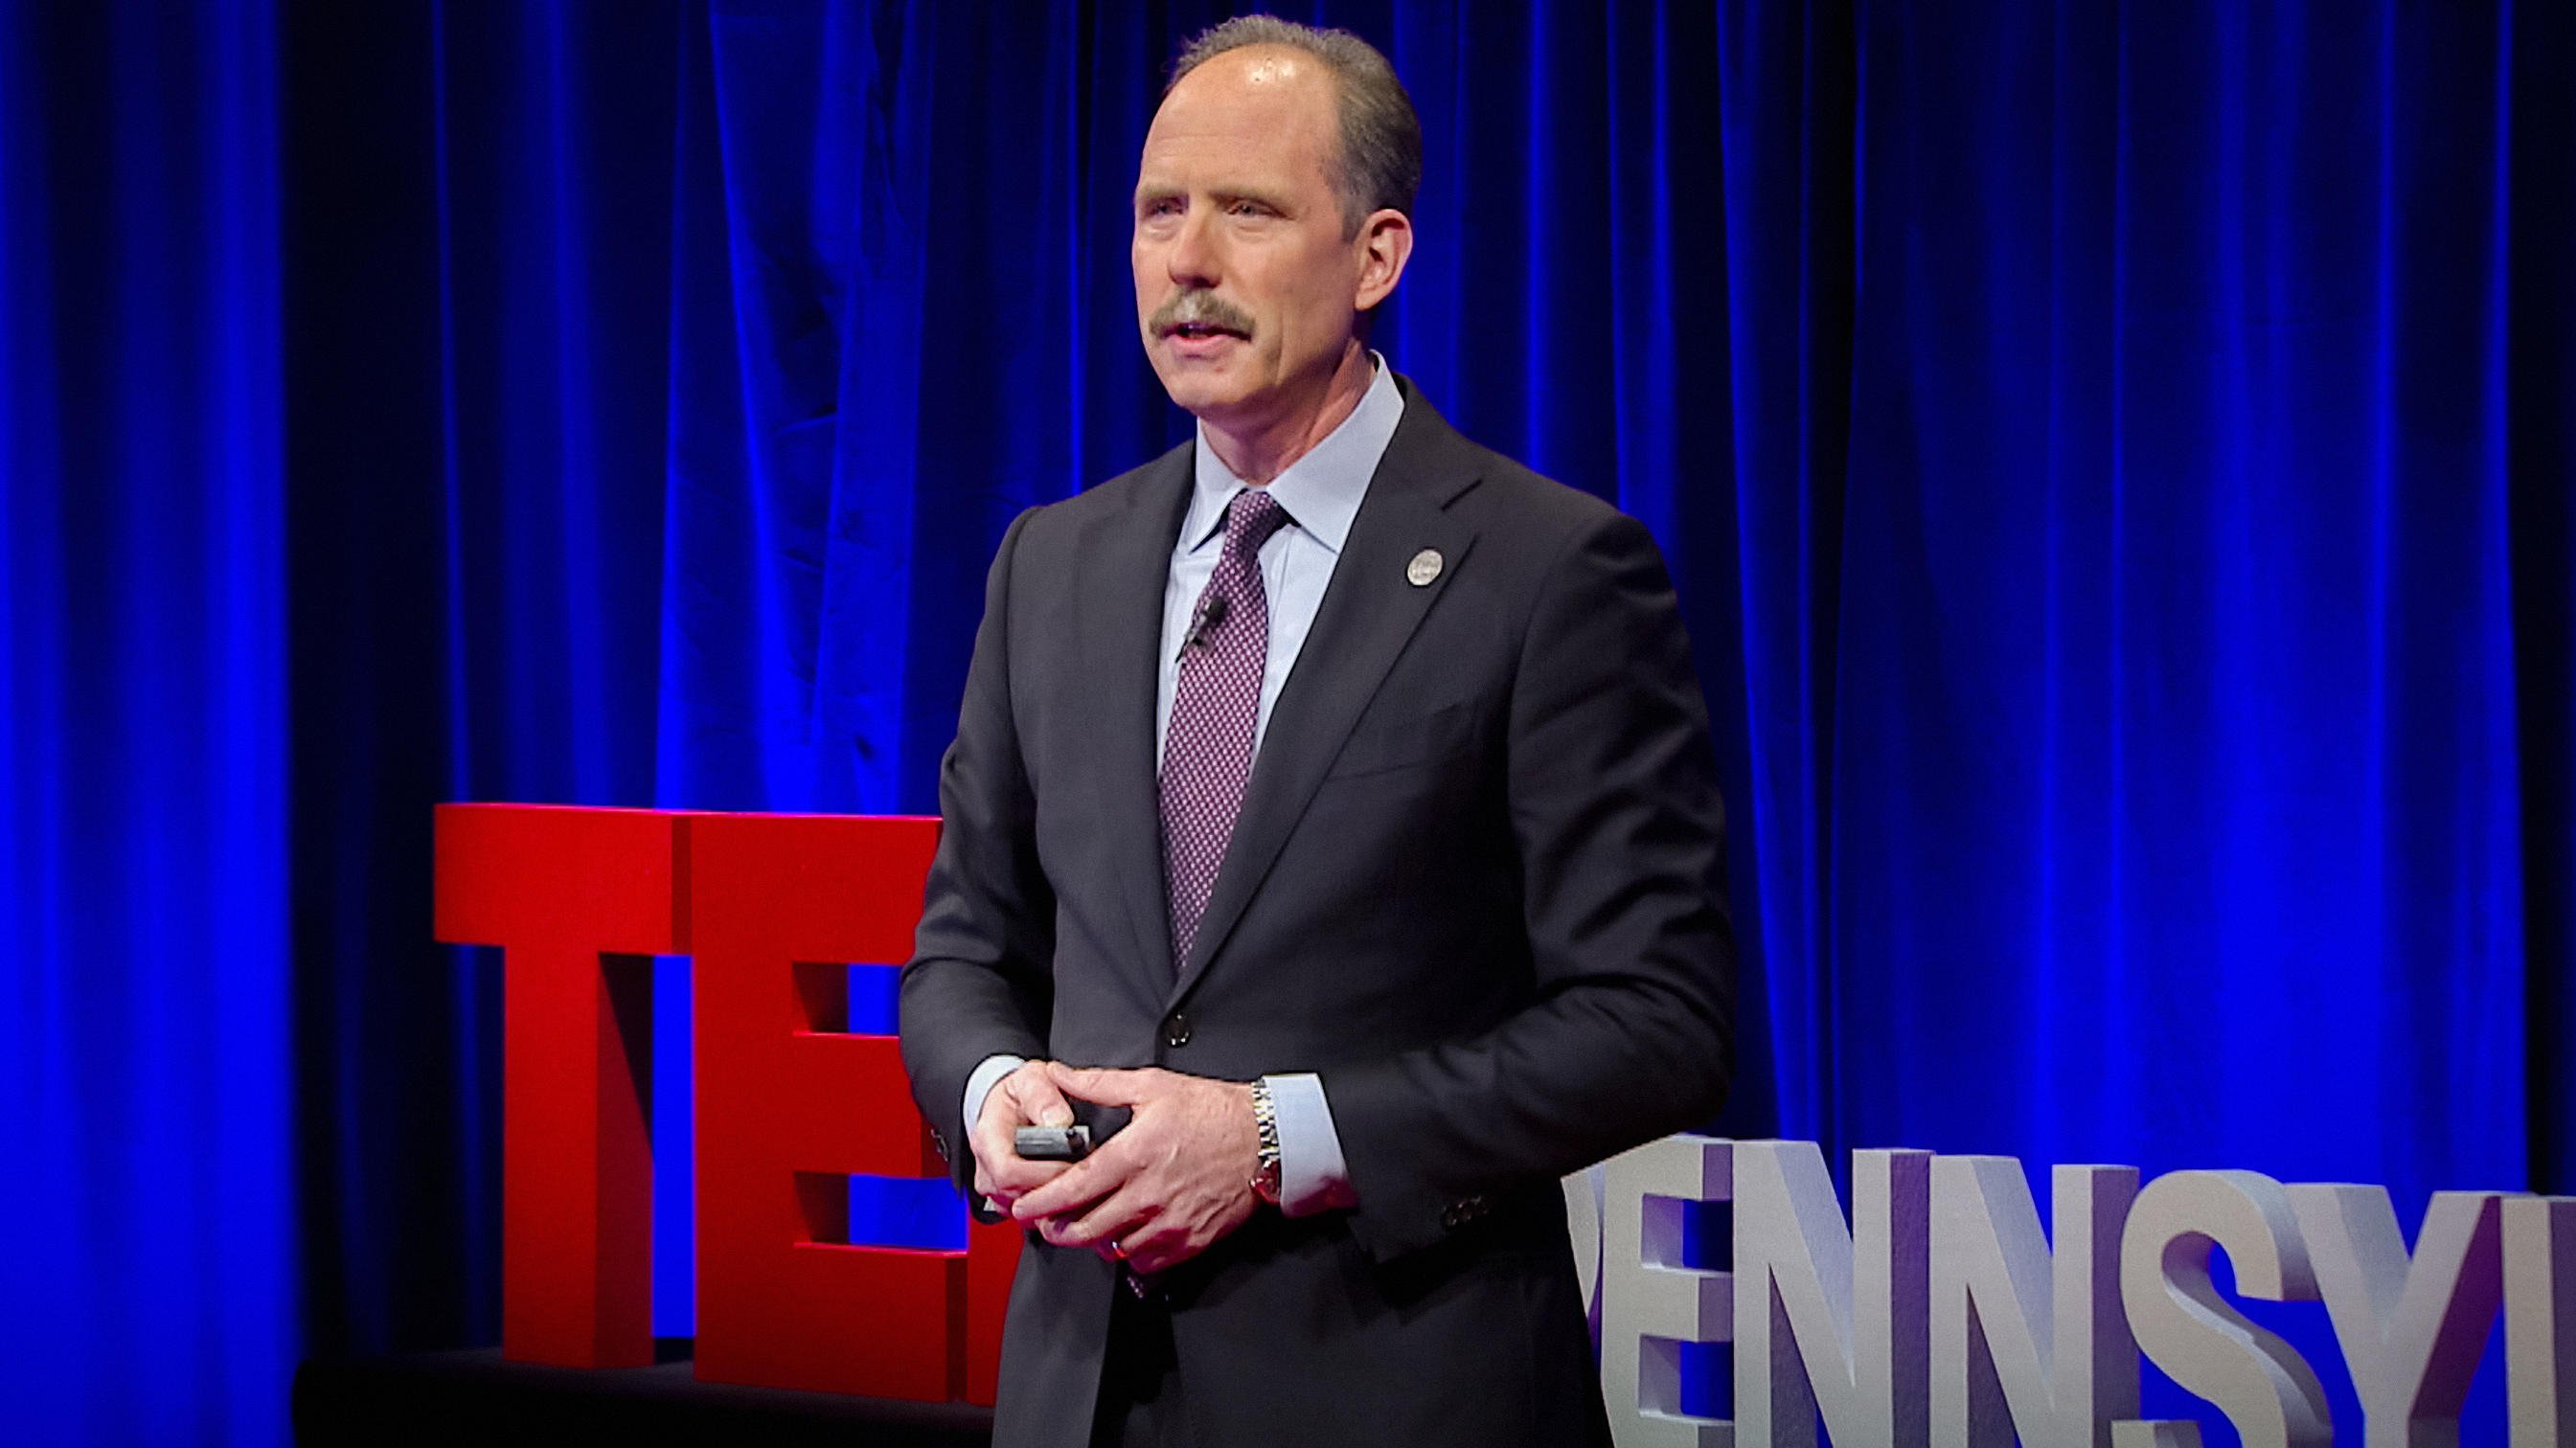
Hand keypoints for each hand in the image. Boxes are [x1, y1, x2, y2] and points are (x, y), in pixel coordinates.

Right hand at [968, 1059, 1078, 1213]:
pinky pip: (1033, 1216)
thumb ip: (1043, 1096)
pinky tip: (1075, 1196)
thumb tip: (1058, 1120)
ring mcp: (997, 1190)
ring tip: (1085, 1187)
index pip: (1009, 1173)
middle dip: (1056, 1191)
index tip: (1074, 1165)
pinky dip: (1056, 1210)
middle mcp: (987, 1171)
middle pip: (1020, 1198)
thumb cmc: (1019, 1093)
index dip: (1045, 1173)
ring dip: (1058, 1205)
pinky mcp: (1010, 1201)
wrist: (1008, 1105)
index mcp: (987, 1141)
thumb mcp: (1031, 1080)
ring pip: (1027, 1213)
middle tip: (1088, 1179)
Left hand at [1009, 1063, 1259, 1274]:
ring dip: (1093, 1240)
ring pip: (1112, 1249)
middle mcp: (1149, 1194)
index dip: (1040, 1203)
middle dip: (1056, 1229)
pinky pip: (1144, 1262)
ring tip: (1086, 1224)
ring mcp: (1170, 1222)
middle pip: (1085, 1229)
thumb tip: (1060, 1074)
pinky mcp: (1189, 1241)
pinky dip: (1127, 1253)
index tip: (1022, 1206)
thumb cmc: (1212, 1110)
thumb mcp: (1152, 1086)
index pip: (1073, 1189)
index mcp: (1134, 1155)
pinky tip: (1124, 1233)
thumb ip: (1098, 1084)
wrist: (1265, 1140)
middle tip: (1046, 1222)